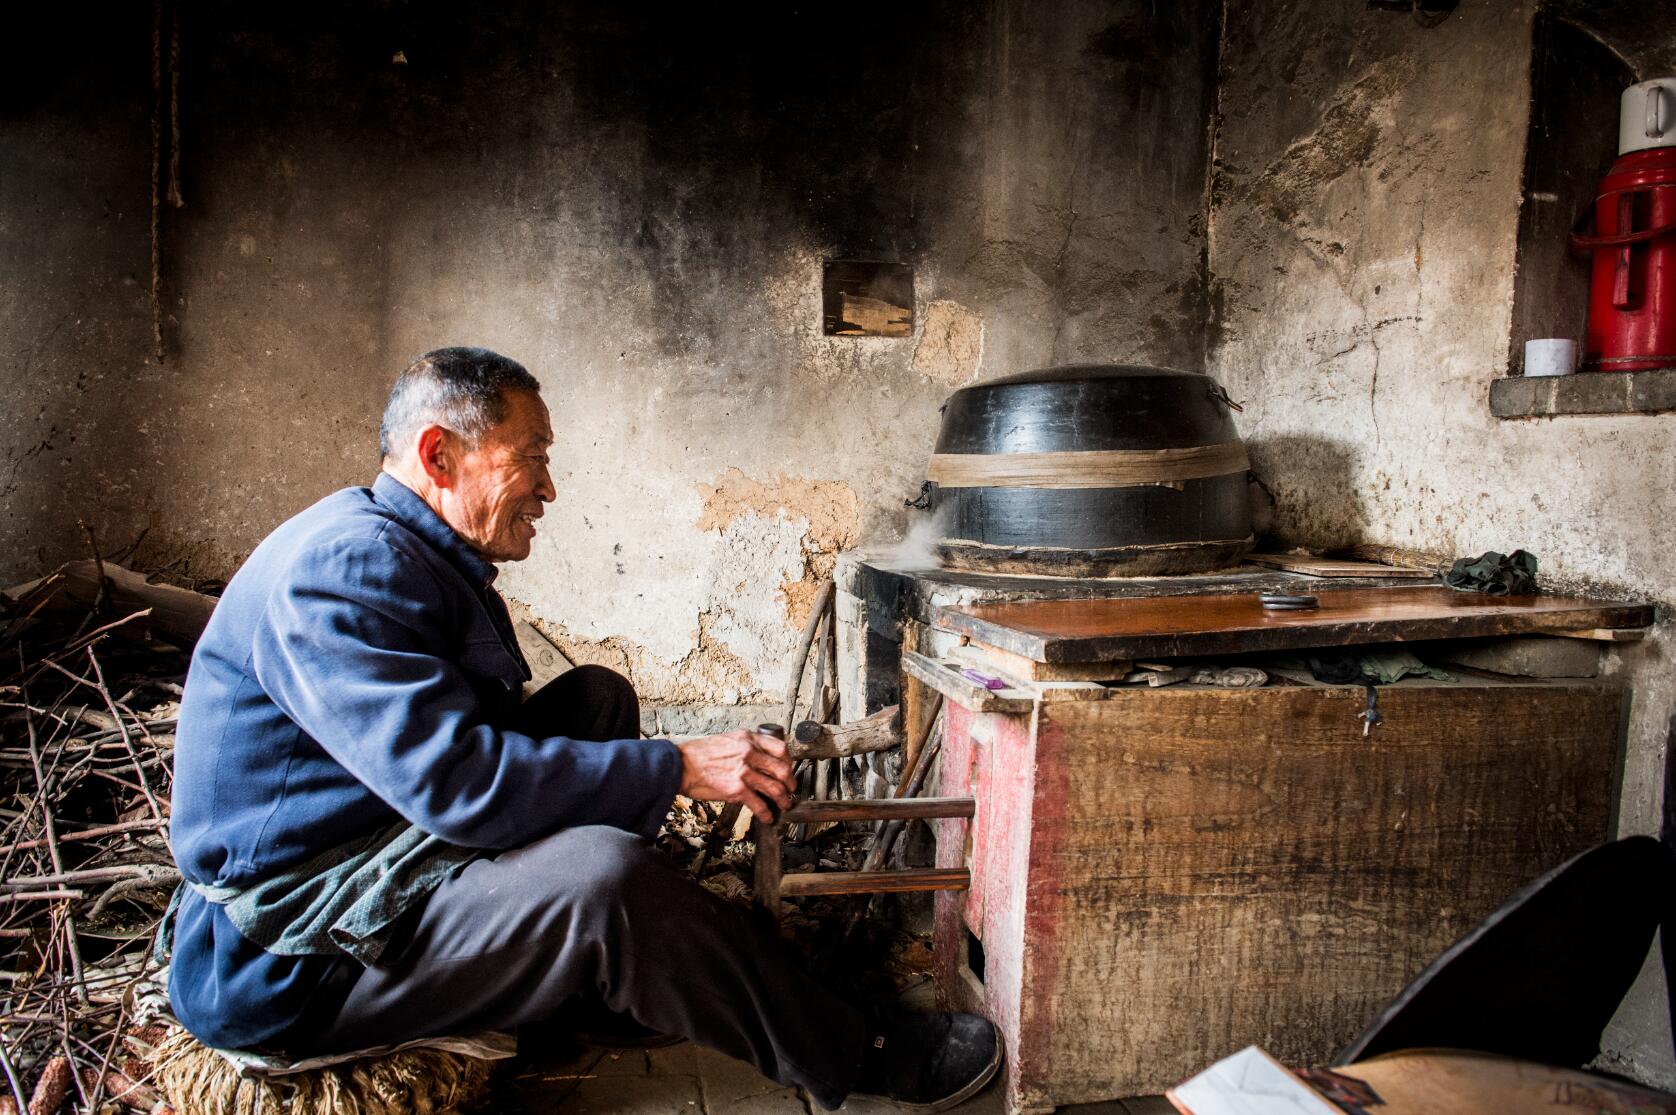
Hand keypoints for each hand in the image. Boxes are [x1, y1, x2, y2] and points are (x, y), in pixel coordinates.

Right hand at [675, 729, 795, 823]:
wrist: (680, 765)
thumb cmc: (698, 754)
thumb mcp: (727, 740)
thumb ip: (745, 747)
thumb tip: (758, 761)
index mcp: (747, 739)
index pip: (780, 748)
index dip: (789, 761)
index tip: (789, 769)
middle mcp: (749, 753)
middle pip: (782, 769)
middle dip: (790, 783)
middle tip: (791, 789)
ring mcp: (744, 771)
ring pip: (775, 788)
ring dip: (783, 799)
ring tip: (784, 804)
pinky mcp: (737, 790)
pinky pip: (759, 804)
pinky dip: (766, 813)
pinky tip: (767, 817)